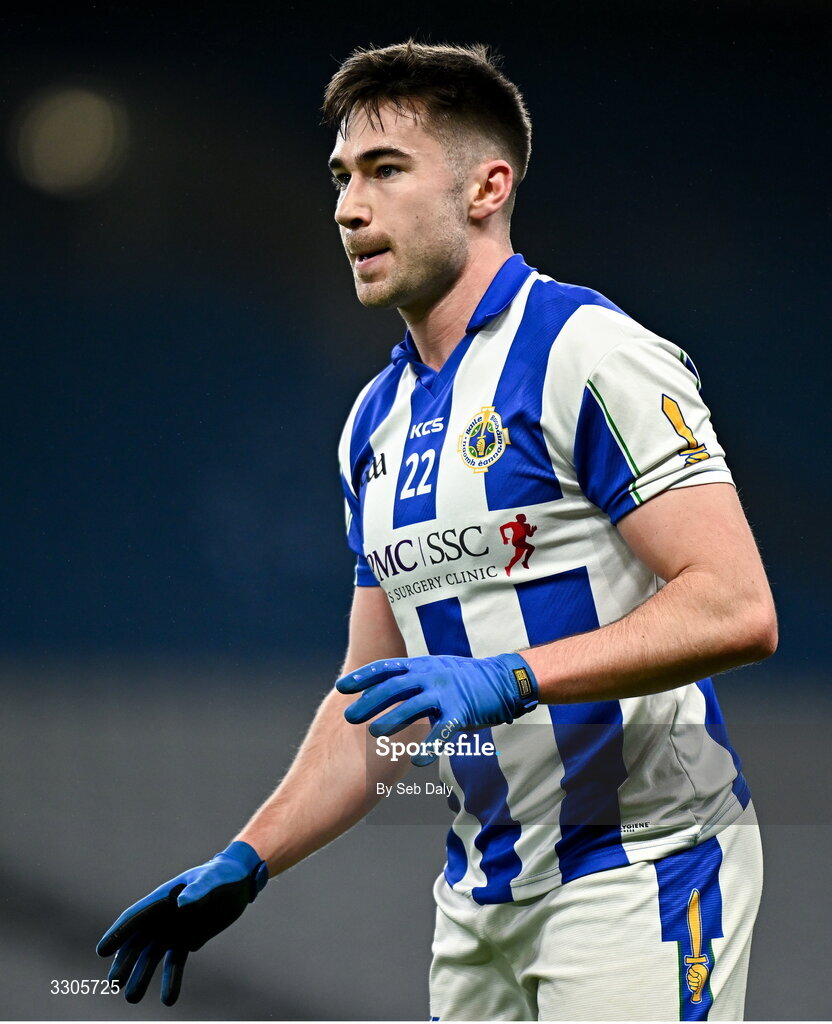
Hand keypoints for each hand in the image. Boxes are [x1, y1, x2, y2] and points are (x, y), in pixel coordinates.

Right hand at [96, 840, 267, 1004]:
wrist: (240, 882)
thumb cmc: (224, 874)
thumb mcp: (213, 879)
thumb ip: (198, 889)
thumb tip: (182, 903)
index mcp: (163, 898)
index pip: (135, 917)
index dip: (118, 933)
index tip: (102, 951)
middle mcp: (163, 917)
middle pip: (137, 942)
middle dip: (124, 962)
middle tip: (114, 984)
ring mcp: (173, 930)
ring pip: (151, 957)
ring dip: (141, 976)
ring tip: (132, 997)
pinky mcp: (187, 941)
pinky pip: (174, 963)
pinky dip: (170, 980)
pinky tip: (168, 999)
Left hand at [336, 652, 537, 765]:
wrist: (504, 679)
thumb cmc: (465, 679)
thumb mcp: (435, 671)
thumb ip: (411, 681)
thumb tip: (380, 694)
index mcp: (421, 666)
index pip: (386, 668)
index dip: (363, 677)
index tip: (341, 687)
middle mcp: (431, 675)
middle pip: (394, 687)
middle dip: (370, 702)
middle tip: (349, 717)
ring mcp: (446, 692)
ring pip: (414, 707)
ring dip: (393, 721)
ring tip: (375, 733)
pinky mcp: (463, 710)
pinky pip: (443, 731)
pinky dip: (430, 746)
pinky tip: (417, 761)